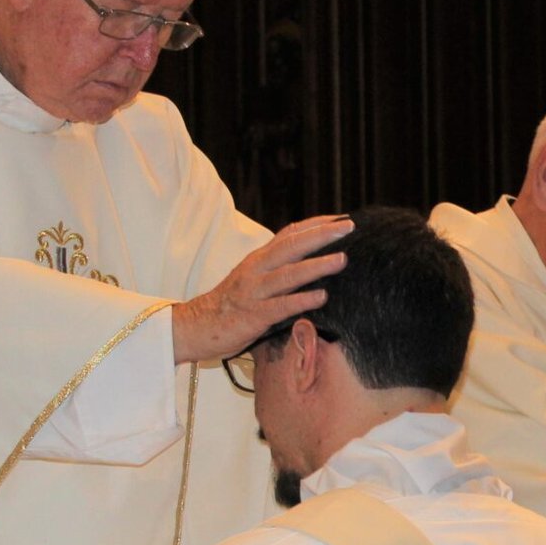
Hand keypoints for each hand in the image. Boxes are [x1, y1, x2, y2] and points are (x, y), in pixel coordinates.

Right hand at [170, 215, 352, 363]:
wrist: (196, 326)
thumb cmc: (233, 303)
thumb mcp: (256, 278)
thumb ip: (280, 268)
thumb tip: (314, 260)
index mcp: (259, 258)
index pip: (290, 233)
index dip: (316, 224)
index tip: (342, 219)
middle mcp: (257, 269)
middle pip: (291, 246)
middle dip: (321, 236)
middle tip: (349, 229)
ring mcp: (254, 291)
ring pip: (288, 274)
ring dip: (316, 266)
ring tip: (341, 260)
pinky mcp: (253, 315)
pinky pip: (280, 306)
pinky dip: (301, 300)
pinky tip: (321, 297)